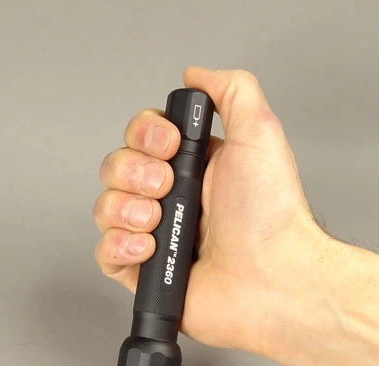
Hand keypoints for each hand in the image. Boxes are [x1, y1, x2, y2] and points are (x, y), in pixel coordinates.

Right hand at [94, 68, 330, 355]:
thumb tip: (196, 76)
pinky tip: (149, 247)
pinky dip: (119, 246)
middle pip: (116, 168)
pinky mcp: (146, 272)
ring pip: (106, 208)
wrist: (273, 277)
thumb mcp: (259, 134)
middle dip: (134, 172)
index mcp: (193, 167)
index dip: (144, 135)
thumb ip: (231, 91)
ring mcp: (157, 235)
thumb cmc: (271, 215)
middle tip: (167, 186)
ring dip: (126, 209)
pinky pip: (105, 253)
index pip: (141, 137)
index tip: (169, 145)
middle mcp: (173, 199)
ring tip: (159, 221)